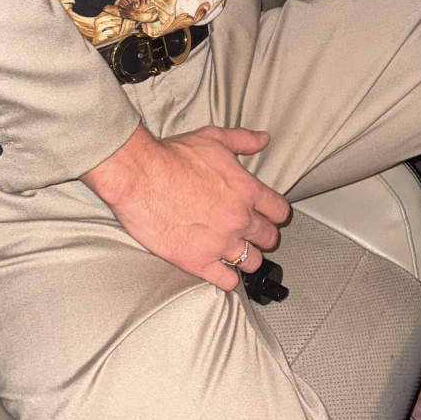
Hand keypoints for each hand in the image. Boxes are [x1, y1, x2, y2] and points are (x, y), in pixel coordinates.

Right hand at [81, 122, 290, 289]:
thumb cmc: (173, 156)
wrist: (141, 176)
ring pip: (252, 262)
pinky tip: (220, 269)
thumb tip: (263, 139)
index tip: (267, 215)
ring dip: (247, 258)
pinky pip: (227, 281)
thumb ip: (243, 139)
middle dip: (262, 236)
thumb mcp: (214, 138)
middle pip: (269, 238)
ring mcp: (221, 243)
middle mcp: (239, 219)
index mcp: (247, 190)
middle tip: (250, 234)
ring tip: (235, 252)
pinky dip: (227, 277)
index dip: (274, 214)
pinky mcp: (198, 262)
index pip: (279, 211)